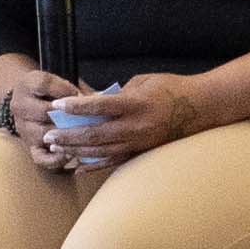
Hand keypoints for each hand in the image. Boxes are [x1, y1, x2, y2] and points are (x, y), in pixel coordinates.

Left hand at [43, 65, 206, 172]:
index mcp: (136, 104)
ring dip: (76, 150)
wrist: (201, 108)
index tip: (58, 105)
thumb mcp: (144, 81)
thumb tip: (94, 100)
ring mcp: (139, 142)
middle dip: (68, 135)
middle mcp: (136, 126)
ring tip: (56, 147)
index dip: (76, 106)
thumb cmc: (172, 88)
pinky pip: (114, 162)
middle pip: (95, 134)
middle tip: (48, 134)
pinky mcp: (142, 152)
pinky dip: (94, 165)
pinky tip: (77, 167)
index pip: (100, 106)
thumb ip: (118, 93)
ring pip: (100, 151)